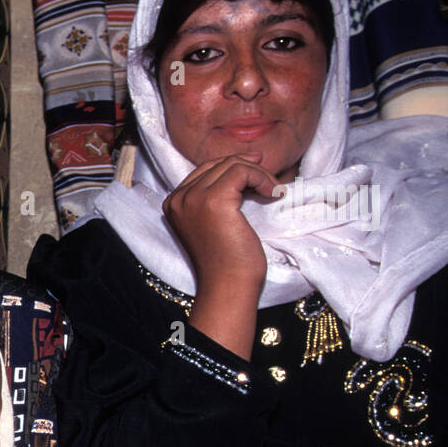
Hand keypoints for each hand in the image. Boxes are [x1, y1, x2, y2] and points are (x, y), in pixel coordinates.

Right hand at [162, 155, 279, 358]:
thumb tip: (248, 161)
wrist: (229, 285)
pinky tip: (273, 194)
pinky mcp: (214, 200)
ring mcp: (193, 198)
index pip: (206, 170)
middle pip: (218, 164)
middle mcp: (179, 198)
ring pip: (232, 165)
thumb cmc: (227, 260)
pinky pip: (242, 171)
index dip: (235, 168)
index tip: (260, 174)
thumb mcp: (215, 222)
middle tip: (270, 181)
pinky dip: (263, 178)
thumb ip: (217, 196)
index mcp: (173, 203)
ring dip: (259, 174)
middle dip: (248, 168)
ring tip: (273, 191)